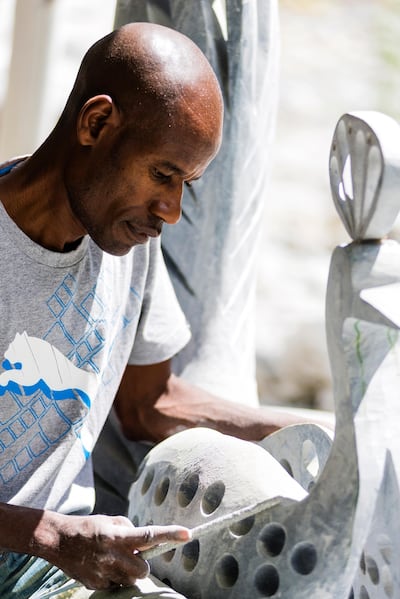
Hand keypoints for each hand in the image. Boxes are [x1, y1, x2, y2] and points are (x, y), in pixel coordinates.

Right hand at [41, 513, 190, 590]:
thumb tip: (146, 541)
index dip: (169, 535)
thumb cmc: (88, 527)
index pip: (148, 535)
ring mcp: (103, 573)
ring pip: (131, 580)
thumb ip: (130, 530)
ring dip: (129, 571)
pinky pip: (116, 586)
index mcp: (116, 535)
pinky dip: (115, 578)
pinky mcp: (96, 585)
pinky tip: (103, 567)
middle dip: (142, 563)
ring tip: (115, 560)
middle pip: (144, 569)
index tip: (188, 534)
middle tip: (131, 554)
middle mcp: (111, 556)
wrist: (58, 541)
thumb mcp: (111, 521)